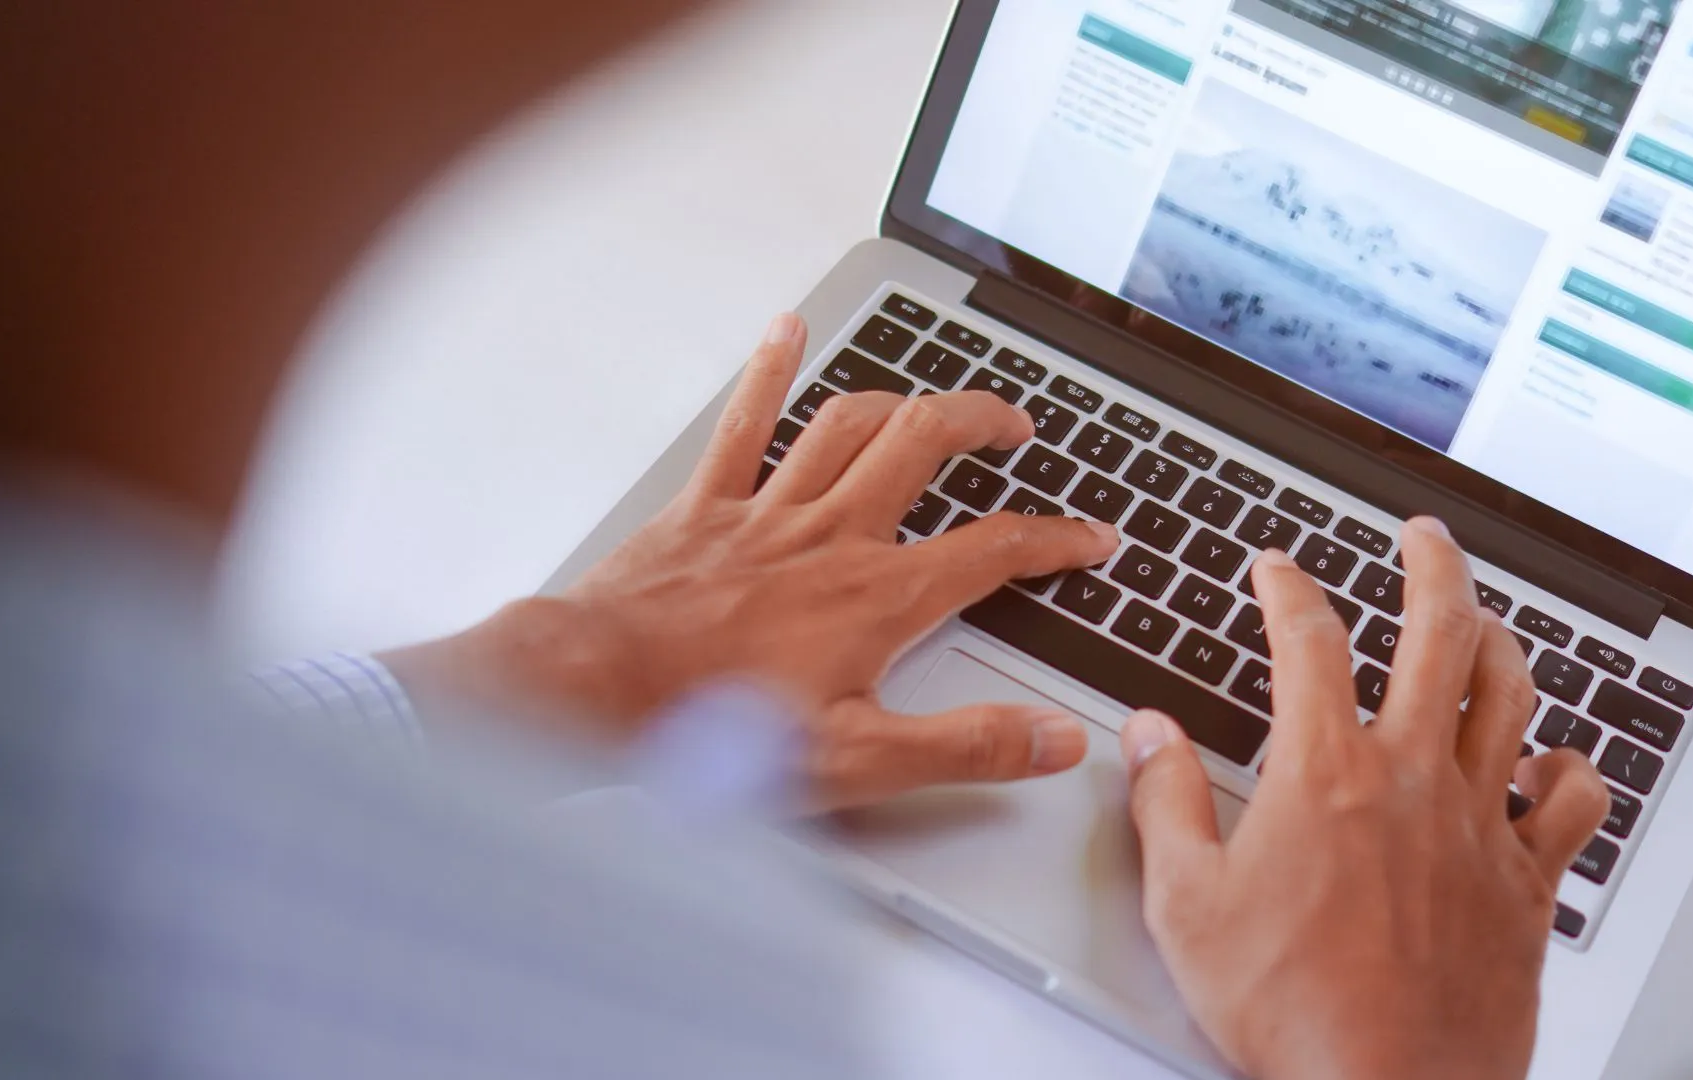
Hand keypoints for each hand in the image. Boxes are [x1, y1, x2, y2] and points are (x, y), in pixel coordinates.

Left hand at [384, 313, 1118, 809]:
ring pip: (850, 424)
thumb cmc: (715, 732)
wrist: (600, 692)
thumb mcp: (860, 761)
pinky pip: (746, 422)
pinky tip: (786, 333)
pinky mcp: (706, 506)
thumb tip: (1054, 741)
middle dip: (982, 423)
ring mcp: (767, 512)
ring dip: (900, 400)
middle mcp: (831, 536)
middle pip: (926, 447)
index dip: (1057, 540)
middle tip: (1017, 426)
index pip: (995, 550)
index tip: (1092, 537)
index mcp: (877, 597)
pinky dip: (770, 372)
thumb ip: (966, 746)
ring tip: (930, 397)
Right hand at [1119, 518, 1608, 1079]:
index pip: (1309, 641)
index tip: (1276, 567)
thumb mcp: (1186, 905)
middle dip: (1432, 566)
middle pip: (1440, 633)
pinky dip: (1570, 767)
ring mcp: (1479, 827)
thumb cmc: (1293, 1012)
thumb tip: (1147, 735)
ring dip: (1500, 642)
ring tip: (1484, 620)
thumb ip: (1164, 803)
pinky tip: (1556, 758)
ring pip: (1511, 697)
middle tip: (1423, 536)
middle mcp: (1413, 781)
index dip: (1288, 587)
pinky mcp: (1526, 884)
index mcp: (1325, 775)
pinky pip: (1571, 803)